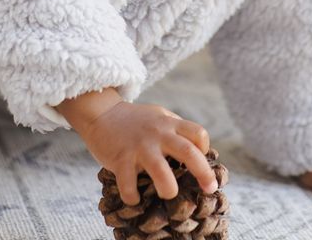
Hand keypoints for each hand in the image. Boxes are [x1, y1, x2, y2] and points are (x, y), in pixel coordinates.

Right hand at [79, 100, 217, 205]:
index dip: (204, 148)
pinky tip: (134, 199)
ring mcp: (139, 146)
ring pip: (161, 170)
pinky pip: (128, 183)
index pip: (198, 133)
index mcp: (169, 123)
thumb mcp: (160, 117)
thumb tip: (198, 150)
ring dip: (168, 188)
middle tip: (209, 188)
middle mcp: (158, 134)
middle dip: (203, 172)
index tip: (201, 160)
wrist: (102, 113)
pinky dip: (132, 196)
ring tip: (168, 193)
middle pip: (187, 152)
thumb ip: (177, 129)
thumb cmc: (136, 120)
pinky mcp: (121, 158)